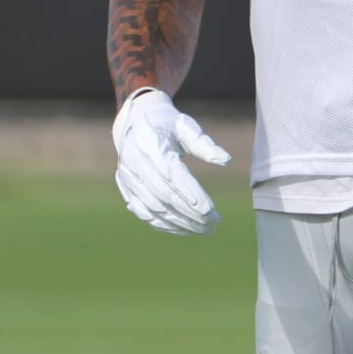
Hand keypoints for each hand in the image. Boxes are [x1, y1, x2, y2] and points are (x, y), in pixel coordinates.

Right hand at [111, 89, 228, 234]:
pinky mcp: (126, 190)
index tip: (209, 209)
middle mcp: (134, 162)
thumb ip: (204, 144)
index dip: (189, 192)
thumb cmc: (167, 125)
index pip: (171, 173)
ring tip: (204, 230)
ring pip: (154, 208)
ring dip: (180, 223)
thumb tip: (226, 160)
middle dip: (189, 213)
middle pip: (163, 194)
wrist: (135, 124)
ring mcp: (128, 178)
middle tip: (213, 224)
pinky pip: (145, 213)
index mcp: (150, 143)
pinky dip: (165, 225)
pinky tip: (186, 229)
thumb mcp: (185, 127)